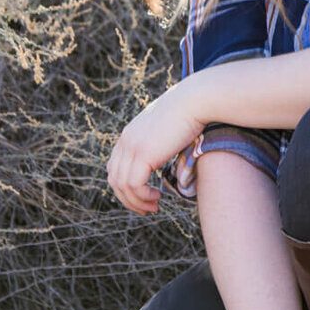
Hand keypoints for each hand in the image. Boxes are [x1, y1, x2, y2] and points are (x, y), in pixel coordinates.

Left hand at [106, 81, 206, 215]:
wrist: (195, 100)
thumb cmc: (190, 112)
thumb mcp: (168, 128)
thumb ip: (161, 141)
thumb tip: (168, 152)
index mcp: (129, 135)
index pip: (115, 167)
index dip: (125, 186)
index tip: (143, 195)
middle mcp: (125, 141)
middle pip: (114, 179)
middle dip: (128, 199)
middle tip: (146, 208)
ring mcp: (132, 147)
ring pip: (122, 185)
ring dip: (136, 201)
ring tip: (153, 206)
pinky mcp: (143, 154)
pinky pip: (134, 185)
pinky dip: (143, 196)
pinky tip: (157, 197)